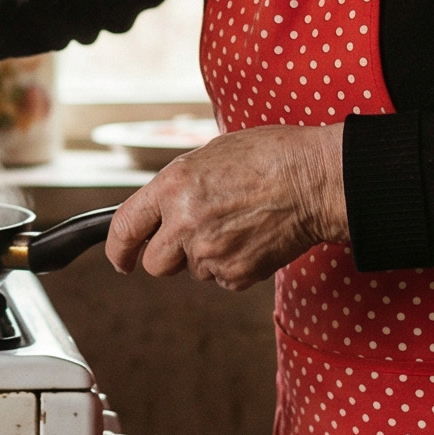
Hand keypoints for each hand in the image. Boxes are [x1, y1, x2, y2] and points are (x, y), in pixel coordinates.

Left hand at [105, 125, 346, 290]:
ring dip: (206, 256)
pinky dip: (234, 265)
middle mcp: (184, 223)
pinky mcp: (236, 274)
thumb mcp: (210, 155)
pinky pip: (222, 279)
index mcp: (172, 187)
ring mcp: (210, 252)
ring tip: (238, 224)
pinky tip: (253, 237)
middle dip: (169, 255)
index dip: (117, 249)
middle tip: (195, 236)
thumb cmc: (271, 157)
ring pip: (193, 271)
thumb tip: (161, 210)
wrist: (316, 179)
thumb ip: (178, 186)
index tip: (120, 258)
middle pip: (155, 263)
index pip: (125, 228)